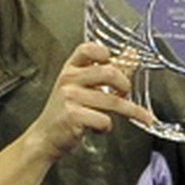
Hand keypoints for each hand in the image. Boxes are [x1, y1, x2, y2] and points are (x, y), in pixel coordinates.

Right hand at [28, 42, 154, 159]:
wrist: (45, 136)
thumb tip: (131, 55)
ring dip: (130, 111)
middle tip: (126, 93)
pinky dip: (106, 127)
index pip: (88, 49)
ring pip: (112, 101)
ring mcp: (69, 97)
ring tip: (138, 116)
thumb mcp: (81, 86)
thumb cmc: (65, 110)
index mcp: (71, 69)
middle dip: (125, 85)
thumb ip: (106, 70)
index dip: (105, 53)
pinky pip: (104, 120)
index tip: (115, 63)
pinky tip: (99, 127)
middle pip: (109, 73)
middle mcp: (69, 80)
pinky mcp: (73, 116)